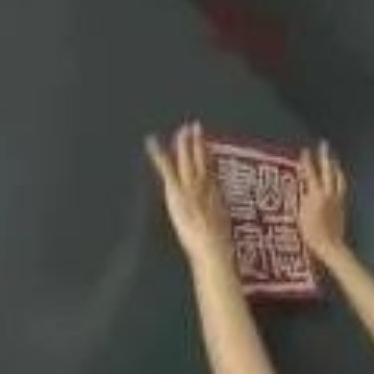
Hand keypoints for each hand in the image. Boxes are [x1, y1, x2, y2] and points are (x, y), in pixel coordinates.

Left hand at [146, 122, 229, 263]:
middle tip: (195, 126)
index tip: (206, 144)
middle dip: (198, 142)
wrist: (211, 247)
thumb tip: (215, 226)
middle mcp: (205, 187)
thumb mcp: (221, 232)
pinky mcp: (177, 191)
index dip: (209, 155)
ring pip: (188, 159)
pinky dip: (159, 154)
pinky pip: (167, 168)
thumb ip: (216, 223)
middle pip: (202, 160)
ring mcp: (191, 188)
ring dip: (185, 143)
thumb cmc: (217, 246)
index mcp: (216, 197)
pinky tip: (152, 142)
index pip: (212, 170)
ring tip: (182, 129)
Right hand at [298, 142, 347, 264]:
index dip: (307, 161)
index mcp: (316, 195)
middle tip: (324, 144)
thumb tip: (300, 187)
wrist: (330, 245)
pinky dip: (340, 179)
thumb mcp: (300, 215)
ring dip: (335, 167)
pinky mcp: (343, 206)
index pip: (310, 173)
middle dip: (325, 156)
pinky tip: (339, 179)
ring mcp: (338, 199)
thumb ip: (300, 199)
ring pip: (339, 178)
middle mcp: (329, 194)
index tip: (305, 150)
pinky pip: (342, 187)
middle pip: (328, 170)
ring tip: (334, 160)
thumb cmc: (311, 234)